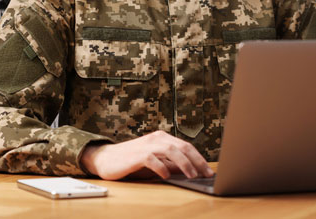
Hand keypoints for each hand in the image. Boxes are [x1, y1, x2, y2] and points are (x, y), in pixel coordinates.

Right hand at [80, 130, 213, 180]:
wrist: (106, 158)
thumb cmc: (132, 161)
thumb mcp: (155, 162)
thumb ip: (170, 164)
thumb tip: (190, 172)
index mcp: (162, 138)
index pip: (186, 146)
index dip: (199, 158)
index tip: (209, 171)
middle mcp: (156, 138)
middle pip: (182, 147)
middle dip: (197, 161)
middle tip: (207, 174)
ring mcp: (147, 145)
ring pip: (171, 151)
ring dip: (184, 164)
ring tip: (193, 176)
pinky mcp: (137, 155)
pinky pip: (153, 160)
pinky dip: (162, 167)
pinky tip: (167, 176)